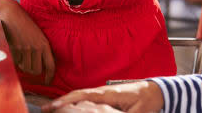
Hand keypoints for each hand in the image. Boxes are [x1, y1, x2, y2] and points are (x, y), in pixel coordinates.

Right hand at [0, 0, 54, 83]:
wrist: (13, 15)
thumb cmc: (27, 25)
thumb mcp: (39, 35)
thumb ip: (42, 48)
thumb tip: (42, 65)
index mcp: (45, 44)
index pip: (50, 65)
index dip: (50, 76)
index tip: (48, 81)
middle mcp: (36, 48)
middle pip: (36, 71)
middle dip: (34, 71)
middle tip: (31, 65)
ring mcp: (25, 49)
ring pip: (26, 68)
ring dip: (24, 66)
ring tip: (24, 56)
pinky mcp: (15, 49)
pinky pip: (16, 62)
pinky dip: (17, 60)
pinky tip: (17, 51)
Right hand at [41, 81, 162, 112]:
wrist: (156, 91)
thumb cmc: (148, 99)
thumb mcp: (139, 112)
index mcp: (110, 93)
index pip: (84, 95)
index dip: (68, 100)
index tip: (54, 106)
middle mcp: (104, 91)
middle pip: (78, 96)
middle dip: (61, 102)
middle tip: (45, 110)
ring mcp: (105, 94)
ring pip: (81, 98)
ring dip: (67, 104)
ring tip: (52, 110)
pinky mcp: (106, 98)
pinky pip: (88, 100)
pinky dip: (76, 104)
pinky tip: (70, 110)